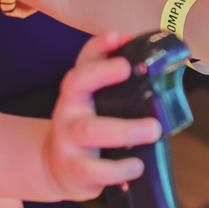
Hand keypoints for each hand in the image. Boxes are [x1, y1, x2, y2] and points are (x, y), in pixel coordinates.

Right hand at [41, 33, 161, 200]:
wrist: (54, 167)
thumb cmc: (86, 127)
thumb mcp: (94, 103)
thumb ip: (117, 85)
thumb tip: (150, 58)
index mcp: (77, 91)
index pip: (83, 61)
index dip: (98, 47)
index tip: (118, 38)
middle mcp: (69, 109)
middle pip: (77, 84)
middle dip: (102, 73)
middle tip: (127, 68)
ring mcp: (68, 139)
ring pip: (91, 130)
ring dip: (125, 129)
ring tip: (153, 129)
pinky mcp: (75, 169)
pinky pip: (94, 170)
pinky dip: (118, 169)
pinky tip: (137, 166)